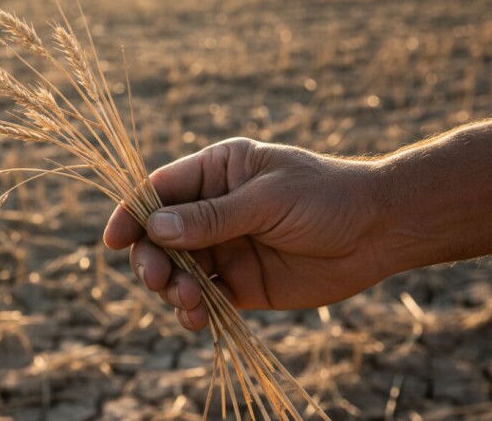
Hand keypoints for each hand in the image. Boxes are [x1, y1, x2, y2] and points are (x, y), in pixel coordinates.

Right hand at [104, 138, 389, 329]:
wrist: (379, 232)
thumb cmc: (326, 198)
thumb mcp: (267, 199)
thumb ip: (212, 217)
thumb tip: (155, 228)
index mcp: (216, 172)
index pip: (159, 191)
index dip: (132, 214)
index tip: (112, 240)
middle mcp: (212, 210)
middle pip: (159, 235)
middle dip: (151, 258)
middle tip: (158, 279)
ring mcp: (224, 247)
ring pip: (176, 270)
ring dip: (171, 288)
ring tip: (188, 300)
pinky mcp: (239, 283)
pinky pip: (202, 298)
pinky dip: (192, 310)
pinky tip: (198, 317)